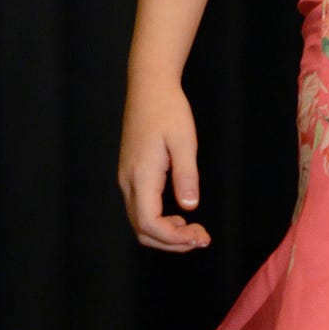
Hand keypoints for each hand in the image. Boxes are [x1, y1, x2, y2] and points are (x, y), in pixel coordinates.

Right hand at [118, 83, 211, 251]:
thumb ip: (186, 174)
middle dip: (172, 242)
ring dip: (166, 233)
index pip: (149, 223)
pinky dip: (159, 221)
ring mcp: (127, 178)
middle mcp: (128, 181)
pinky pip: (140, 209)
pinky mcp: (131, 174)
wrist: (149, 87)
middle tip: (201, 238)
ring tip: (194, 230)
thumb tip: (191, 207)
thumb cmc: (168, 109)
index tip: (199, 236)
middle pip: (142, 230)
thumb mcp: (184, 140)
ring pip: (139, 222)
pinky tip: (180, 215)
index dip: (174, 238)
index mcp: (141, 175)